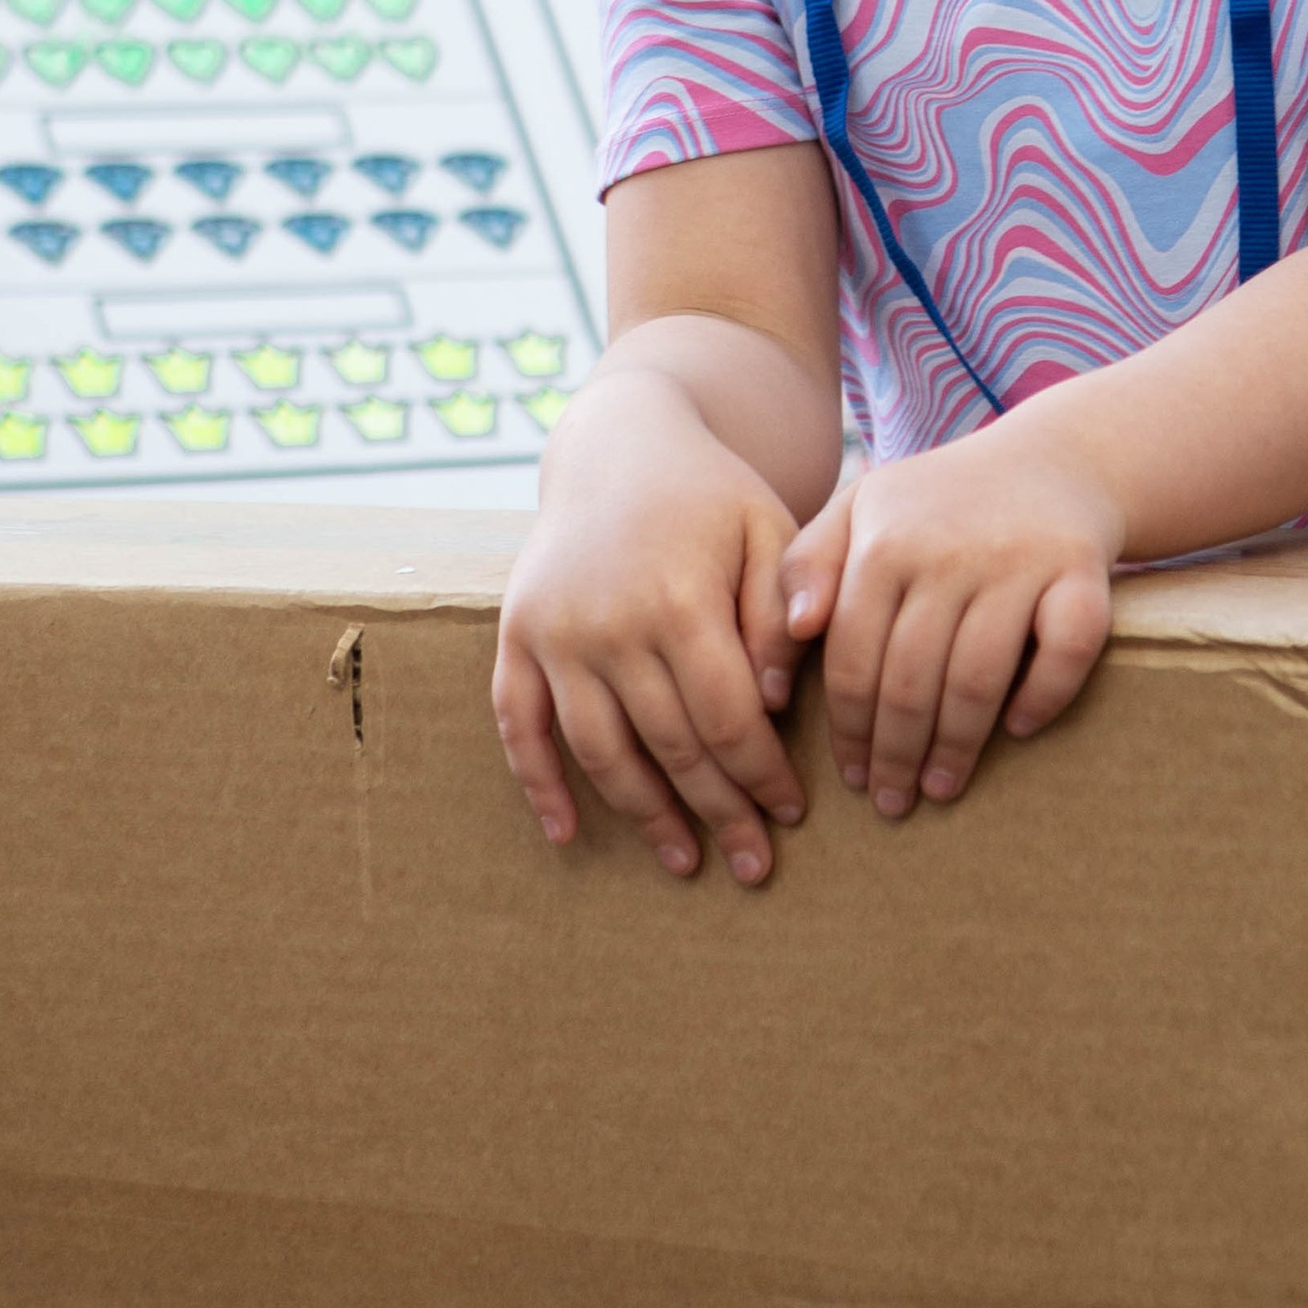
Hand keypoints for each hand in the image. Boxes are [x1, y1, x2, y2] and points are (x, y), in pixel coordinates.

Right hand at [493, 357, 809, 885]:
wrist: (619, 442)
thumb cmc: (710, 494)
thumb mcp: (767, 529)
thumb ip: (777, 611)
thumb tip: (779, 703)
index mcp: (680, 599)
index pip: (727, 718)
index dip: (761, 774)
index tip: (792, 813)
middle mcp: (610, 623)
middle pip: (671, 746)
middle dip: (719, 812)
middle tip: (756, 865)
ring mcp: (554, 632)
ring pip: (599, 751)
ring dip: (643, 816)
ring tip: (684, 862)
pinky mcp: (515, 633)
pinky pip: (517, 723)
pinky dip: (538, 783)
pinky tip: (568, 835)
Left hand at [780, 432, 1120, 822]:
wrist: (1050, 461)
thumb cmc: (937, 503)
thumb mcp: (860, 511)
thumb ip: (806, 566)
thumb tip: (790, 640)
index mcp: (884, 541)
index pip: (853, 660)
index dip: (849, 729)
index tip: (850, 776)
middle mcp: (949, 549)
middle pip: (912, 680)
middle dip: (897, 755)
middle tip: (891, 802)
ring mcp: (1020, 559)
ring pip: (979, 678)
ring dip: (957, 747)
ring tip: (941, 788)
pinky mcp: (1081, 569)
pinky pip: (1066, 650)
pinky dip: (1044, 696)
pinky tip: (1019, 728)